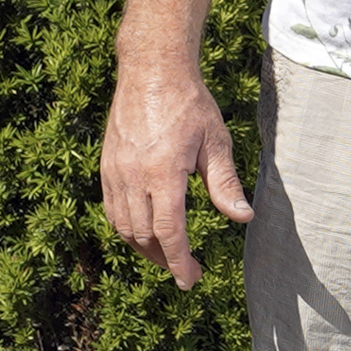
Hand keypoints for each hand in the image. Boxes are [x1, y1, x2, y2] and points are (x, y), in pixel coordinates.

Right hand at [98, 41, 249, 285]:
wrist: (151, 70)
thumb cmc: (189, 103)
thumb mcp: (216, 142)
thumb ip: (225, 184)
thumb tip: (244, 217)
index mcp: (163, 172)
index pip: (169, 231)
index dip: (180, 261)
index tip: (191, 280)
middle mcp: (133, 175)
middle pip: (144, 235)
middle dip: (166, 260)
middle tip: (187, 271)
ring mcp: (115, 171)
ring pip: (123, 227)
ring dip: (145, 249)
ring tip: (168, 257)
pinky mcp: (106, 166)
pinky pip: (111, 209)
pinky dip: (126, 229)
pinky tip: (144, 233)